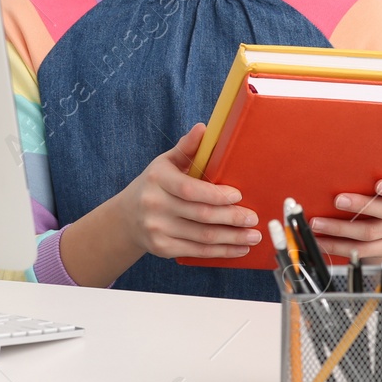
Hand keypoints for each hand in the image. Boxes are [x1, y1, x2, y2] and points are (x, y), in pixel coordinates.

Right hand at [118, 123, 261, 260]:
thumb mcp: (166, 163)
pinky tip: (238, 249)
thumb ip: (186, 147)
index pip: (189, 189)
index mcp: (158, 179)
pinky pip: (197, 251)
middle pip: (201, 215)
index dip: (215, 194)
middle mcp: (154, 205)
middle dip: (232, 218)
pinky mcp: (161, 248)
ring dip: (232, 238)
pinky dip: (221, 252)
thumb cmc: (155, 184)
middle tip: (254, 218)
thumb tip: (203, 129)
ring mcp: (157, 229)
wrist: (127, 217)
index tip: (238, 195)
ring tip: (253, 236)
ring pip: (203, 237)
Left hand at [308, 169, 381, 263]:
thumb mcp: (377, 177)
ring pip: (371, 233)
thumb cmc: (374, 191)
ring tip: (318, 224)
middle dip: (361, 205)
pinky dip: (338, 246)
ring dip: (340, 229)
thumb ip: (366, 173)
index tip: (378, 185)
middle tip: (337, 200)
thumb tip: (335, 167)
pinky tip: (322, 242)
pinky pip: (362, 250)